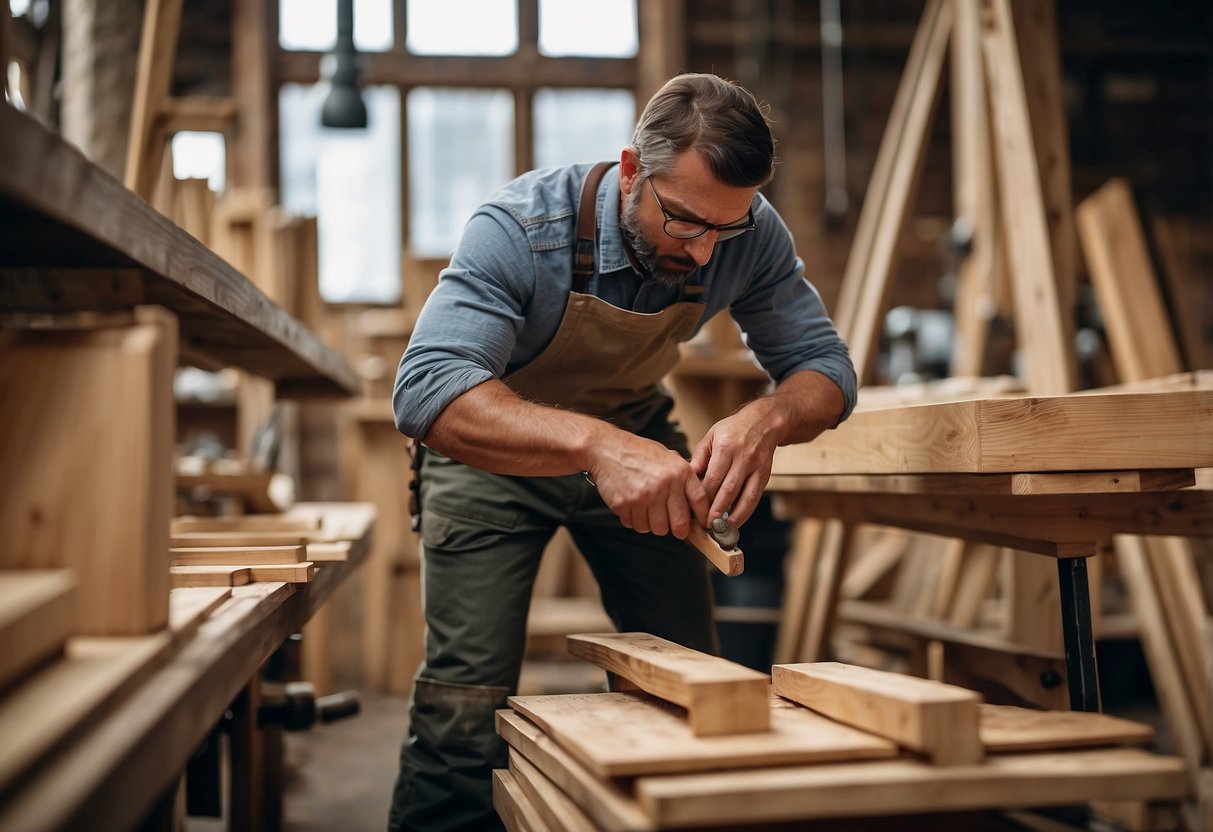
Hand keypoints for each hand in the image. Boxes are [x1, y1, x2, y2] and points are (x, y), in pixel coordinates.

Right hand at [586, 434, 708, 538]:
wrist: (606, 448)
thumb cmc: (637, 452)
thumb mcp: (667, 456)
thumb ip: (682, 475)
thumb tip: (696, 500)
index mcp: (679, 471)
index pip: (699, 502)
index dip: (703, 518)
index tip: (701, 525)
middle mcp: (665, 484)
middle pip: (679, 524)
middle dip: (678, 530)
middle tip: (673, 526)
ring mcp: (644, 496)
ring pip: (657, 529)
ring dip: (654, 524)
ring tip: (648, 510)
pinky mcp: (626, 504)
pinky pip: (636, 526)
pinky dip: (636, 521)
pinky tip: (633, 507)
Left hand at [689, 401, 780, 526]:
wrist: (765, 422)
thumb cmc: (734, 429)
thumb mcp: (712, 435)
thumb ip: (700, 456)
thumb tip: (689, 476)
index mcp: (725, 447)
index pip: (713, 478)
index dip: (704, 497)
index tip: (695, 510)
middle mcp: (742, 457)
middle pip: (727, 490)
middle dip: (716, 510)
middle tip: (705, 525)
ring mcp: (756, 467)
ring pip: (744, 496)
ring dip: (732, 515)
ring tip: (720, 528)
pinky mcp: (765, 474)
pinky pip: (755, 497)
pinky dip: (745, 512)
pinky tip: (736, 521)